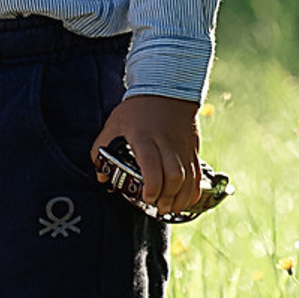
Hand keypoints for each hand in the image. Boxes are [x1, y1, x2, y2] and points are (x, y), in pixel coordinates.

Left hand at [91, 92, 204, 216]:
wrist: (167, 88)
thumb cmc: (137, 109)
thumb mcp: (114, 124)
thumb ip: (101, 148)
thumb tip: (101, 176)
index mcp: (144, 137)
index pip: (152, 166)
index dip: (152, 187)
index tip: (146, 197)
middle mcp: (166, 143)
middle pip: (174, 176)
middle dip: (167, 197)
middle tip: (157, 207)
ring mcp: (182, 147)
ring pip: (188, 179)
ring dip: (180, 199)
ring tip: (169, 209)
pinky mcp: (193, 149)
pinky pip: (197, 175)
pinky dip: (193, 192)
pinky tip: (183, 201)